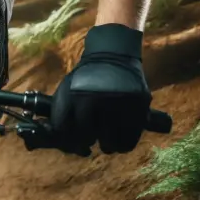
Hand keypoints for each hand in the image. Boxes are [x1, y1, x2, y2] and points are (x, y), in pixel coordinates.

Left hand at [50, 23, 150, 155]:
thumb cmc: (86, 77)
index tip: (74, 141)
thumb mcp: (66, 89)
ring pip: (109, 145)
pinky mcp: (138, 108)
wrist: (113, 54)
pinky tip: (120, 138)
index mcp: (74, 96)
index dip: (68, 141)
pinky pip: (128, 141)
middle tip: (91, 137)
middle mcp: (95, 100)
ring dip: (107, 146)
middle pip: (86, 138)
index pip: (64, 131)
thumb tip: (62, 144)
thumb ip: (61, 114)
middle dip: (86, 142)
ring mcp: (118, 105)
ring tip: (107, 139)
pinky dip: (123, 144)